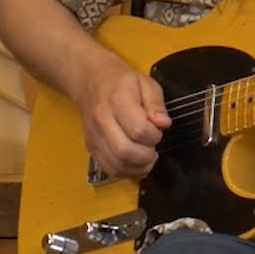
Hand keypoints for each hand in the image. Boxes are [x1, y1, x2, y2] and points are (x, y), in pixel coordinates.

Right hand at [73, 52, 171, 177]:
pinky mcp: (91, 147)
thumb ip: (156, 104)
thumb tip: (163, 124)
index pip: (138, 129)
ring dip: (137, 166)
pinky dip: (126, 171)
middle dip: (146, 156)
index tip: (158, 131)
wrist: (92, 81)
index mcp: (118, 100)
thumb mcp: (146, 83)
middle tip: (154, 148)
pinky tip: (135, 162)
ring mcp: (94, 135)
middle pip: (124, 151)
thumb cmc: (122, 82)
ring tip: (147, 156)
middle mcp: (102, 119)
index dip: (154, 136)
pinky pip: (108, 169)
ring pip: (116, 164)